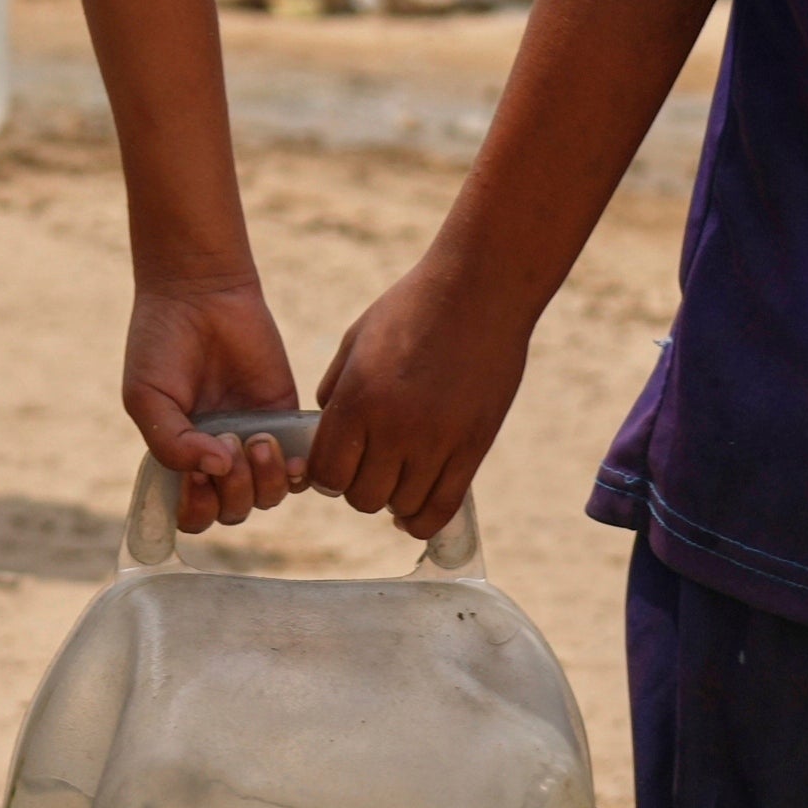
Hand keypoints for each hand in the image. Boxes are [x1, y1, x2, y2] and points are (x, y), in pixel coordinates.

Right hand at [125, 274, 303, 532]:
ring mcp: (251, 442)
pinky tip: (289, 453)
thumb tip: (217, 468)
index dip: (198, 508)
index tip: (196, 476)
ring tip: (259, 439)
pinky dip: (299, 472)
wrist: (200, 294)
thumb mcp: (147, 395)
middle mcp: (215, 458)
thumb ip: (170, 443)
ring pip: (267, 497)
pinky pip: (301, 467)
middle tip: (229, 442)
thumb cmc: (161, 344)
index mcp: (178, 460)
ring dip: (265, 482)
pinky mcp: (284, 419)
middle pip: (233, 511)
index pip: (192, 515)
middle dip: (234, 490)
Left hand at [308, 246, 535, 548]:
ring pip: (401, 506)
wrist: (481, 289)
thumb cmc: (413, 308)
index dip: (326, 475)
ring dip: (393, 498)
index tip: (336, 463)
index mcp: (358, 398)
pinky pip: (442, 507)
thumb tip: (327, 437)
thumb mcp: (357, 340)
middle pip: (361, 497)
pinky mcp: (473, 447)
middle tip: (369, 466)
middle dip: (358, 487)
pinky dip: (423, 518)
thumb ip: (336, 392)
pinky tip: (414, 510)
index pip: (326, 473)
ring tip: (398, 474)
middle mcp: (395, 427)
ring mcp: (438, 441)